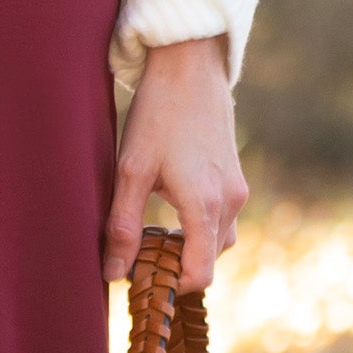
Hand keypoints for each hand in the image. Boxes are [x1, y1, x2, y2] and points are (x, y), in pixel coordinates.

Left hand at [104, 36, 247, 289]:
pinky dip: (200, 225)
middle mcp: (230, 202)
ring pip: (218, 239)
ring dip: (190, 245)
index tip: (144, 279)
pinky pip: (223, 218)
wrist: (190, 67)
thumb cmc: (157, 115)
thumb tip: (115, 274)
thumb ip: (123, 225)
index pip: (200, 274)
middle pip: (210, 260)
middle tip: (140, 255)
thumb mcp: (131, 170)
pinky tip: (169, 205)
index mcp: (204, 204)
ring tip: (152, 230)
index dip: (172, 286)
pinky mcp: (236, 177)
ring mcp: (237, 189)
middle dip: (178, 266)